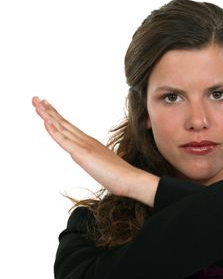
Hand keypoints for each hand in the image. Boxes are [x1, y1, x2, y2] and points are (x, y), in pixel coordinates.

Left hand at [32, 97, 158, 205]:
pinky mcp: (82, 154)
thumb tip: (90, 161)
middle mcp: (86, 140)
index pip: (69, 128)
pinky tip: (46, 121)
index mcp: (90, 143)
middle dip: (48, 111)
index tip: (47, 107)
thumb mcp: (103, 167)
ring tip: (36, 103)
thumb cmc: (120, 176)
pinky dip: (53, 130)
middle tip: (36, 99)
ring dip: (47, 115)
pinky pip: (64, 140)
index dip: (57, 117)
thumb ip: (95, 161)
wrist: (131, 179)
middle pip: (63, 123)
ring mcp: (84, 146)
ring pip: (61, 127)